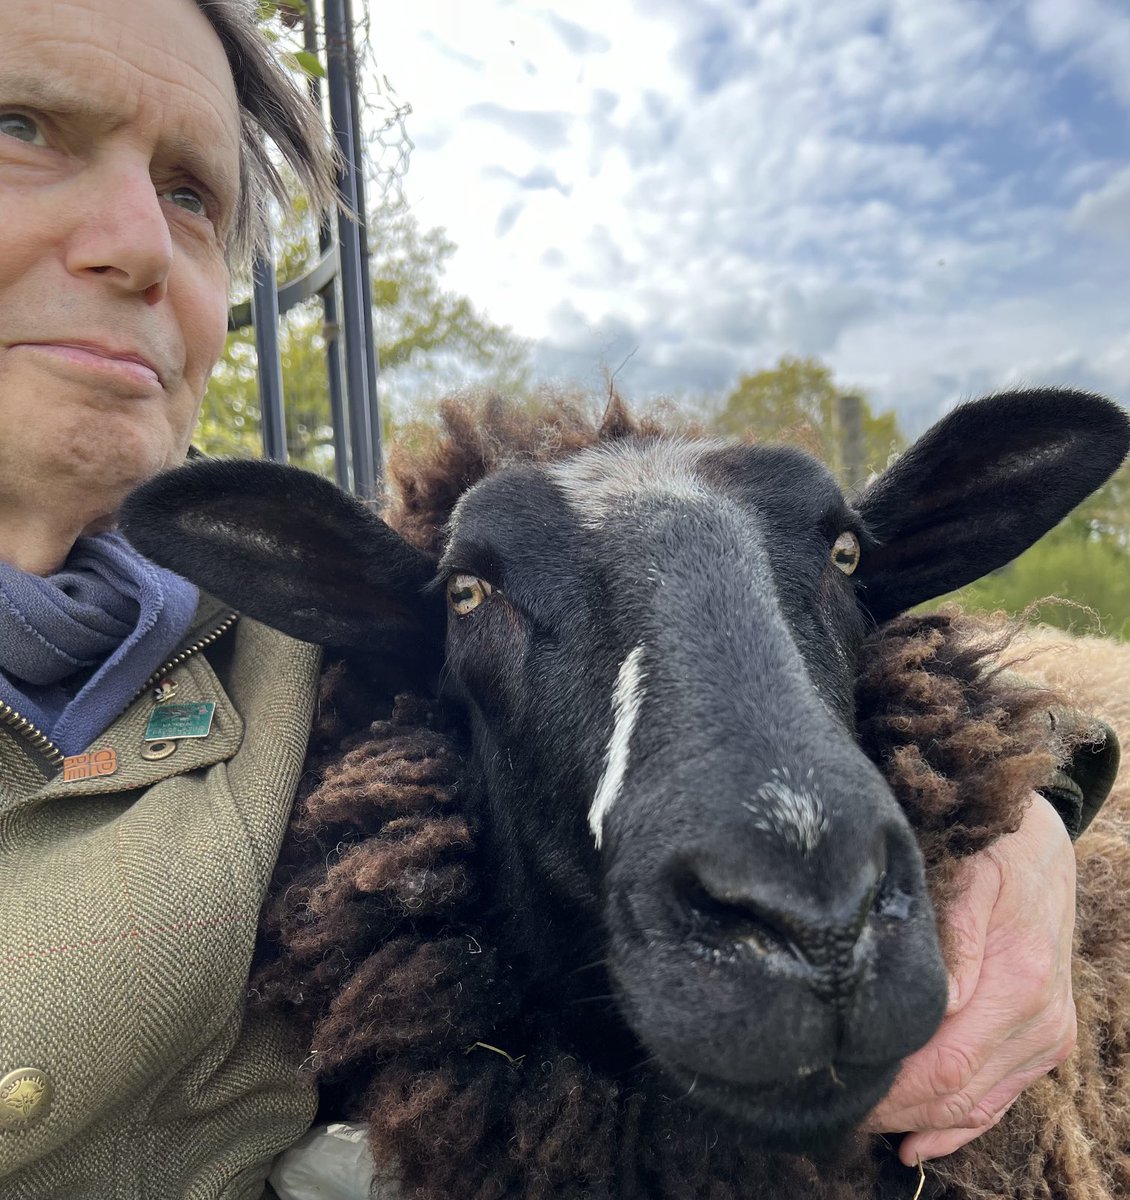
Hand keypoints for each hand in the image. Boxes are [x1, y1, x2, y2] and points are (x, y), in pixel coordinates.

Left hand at [866, 793, 1077, 1164]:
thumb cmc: (992, 850)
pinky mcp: (1047, 1040)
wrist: (1041, 845)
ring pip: (975, 1104)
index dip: (890, 1089)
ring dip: (917, 1120)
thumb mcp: (969, 874)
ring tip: (858, 1121)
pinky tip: (915, 1143)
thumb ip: (953, 935)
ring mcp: (1047, 1036)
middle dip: (892, 1110)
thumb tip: (936, 1002)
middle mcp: (1040, 1020)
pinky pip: (1001, 1099)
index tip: (837, 1089)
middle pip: (956, 1093)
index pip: (944, 1063)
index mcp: (1018, 982)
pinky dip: (959, 1127)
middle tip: (830, 1108)